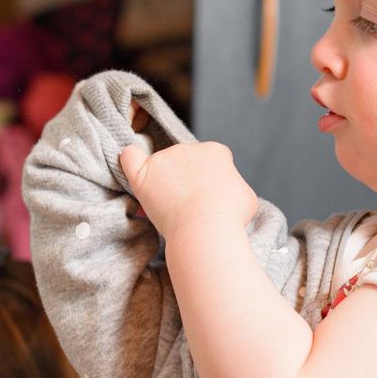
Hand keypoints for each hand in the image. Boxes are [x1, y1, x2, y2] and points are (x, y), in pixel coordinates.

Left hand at [119, 137, 257, 238]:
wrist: (206, 229)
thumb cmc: (230, 217)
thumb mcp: (246, 197)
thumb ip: (233, 186)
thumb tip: (228, 192)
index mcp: (216, 151)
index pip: (210, 159)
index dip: (209, 178)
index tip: (209, 196)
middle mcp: (190, 148)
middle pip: (185, 160)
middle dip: (187, 179)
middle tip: (190, 205)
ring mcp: (165, 158)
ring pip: (162, 165)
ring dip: (165, 181)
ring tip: (172, 208)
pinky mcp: (144, 173)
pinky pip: (129, 156)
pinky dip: (130, 159)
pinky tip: (133, 167)